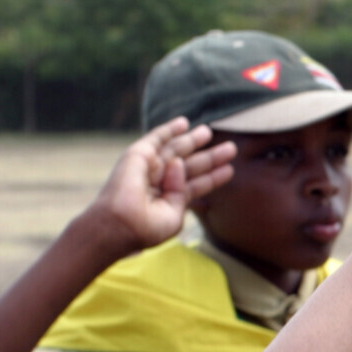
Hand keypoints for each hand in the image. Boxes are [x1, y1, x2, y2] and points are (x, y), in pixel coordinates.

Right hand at [83, 118, 235, 256]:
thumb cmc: (146, 228)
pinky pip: (157, 139)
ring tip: (210, 132)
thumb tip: (179, 165)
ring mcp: (149, 168)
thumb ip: (183, 193)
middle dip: (210, 157)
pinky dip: (169, 130)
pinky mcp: (139, 155)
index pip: (195, 185)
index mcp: (169, 200)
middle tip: (231, 148)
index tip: (229, 169)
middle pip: (190, 166)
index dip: (213, 177)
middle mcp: (159, 182)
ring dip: (193, 140)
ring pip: (177, 151)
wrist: (120, 224)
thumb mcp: (174, 217)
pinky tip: (184, 123)